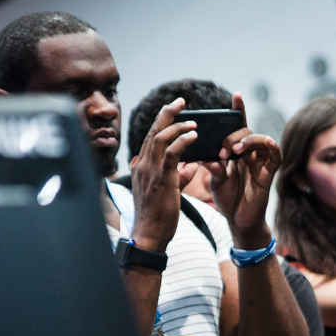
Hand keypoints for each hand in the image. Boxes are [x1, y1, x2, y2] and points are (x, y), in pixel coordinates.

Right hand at [130, 98, 197, 250]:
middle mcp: (142, 165)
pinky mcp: (162, 179)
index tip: (172, 110)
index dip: (161, 122)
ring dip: (178, 125)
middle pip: (153, 131)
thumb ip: (176, 177)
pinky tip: (194, 135)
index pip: (150, 138)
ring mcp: (150, 171)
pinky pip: (172, 152)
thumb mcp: (165, 193)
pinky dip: (183, 140)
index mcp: (141, 167)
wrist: (149, 236)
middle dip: (167, 113)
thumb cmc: (157, 218)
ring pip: (161, 138)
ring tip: (194, 121)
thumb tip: (189, 168)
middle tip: (181, 100)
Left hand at [206, 93, 281, 248]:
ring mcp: (260, 162)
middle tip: (223, 152)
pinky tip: (267, 142)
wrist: (238, 220)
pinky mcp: (269, 173)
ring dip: (248, 141)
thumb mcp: (215, 179)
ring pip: (261, 139)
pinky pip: (275, 155)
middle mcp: (250, 153)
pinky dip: (272, 146)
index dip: (239, 110)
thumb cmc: (227, 198)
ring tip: (235, 152)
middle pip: (246, 131)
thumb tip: (203, 155)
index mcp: (236, 151)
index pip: (237, 126)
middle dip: (233, 136)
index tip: (237, 95)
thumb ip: (211, 165)